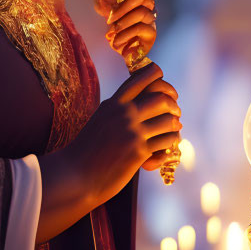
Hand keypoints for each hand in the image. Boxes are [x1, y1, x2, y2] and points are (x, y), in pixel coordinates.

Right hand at [71, 63, 179, 204]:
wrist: (75, 175)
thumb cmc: (87, 150)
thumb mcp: (100, 120)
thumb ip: (118, 109)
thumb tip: (138, 102)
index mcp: (114, 103)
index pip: (140, 78)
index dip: (156, 74)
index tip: (163, 81)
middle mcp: (124, 114)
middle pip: (161, 98)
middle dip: (173, 104)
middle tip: (176, 110)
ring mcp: (132, 132)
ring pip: (168, 120)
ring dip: (175, 124)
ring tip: (175, 128)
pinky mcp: (139, 152)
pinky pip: (166, 141)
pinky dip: (171, 142)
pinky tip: (167, 146)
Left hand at [94, 0, 156, 61]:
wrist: (126, 54)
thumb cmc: (118, 33)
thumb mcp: (108, 16)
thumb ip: (104, 3)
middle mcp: (147, 6)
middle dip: (124, 5)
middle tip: (110, 17)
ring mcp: (151, 19)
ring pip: (141, 12)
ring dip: (123, 22)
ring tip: (113, 31)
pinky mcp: (152, 33)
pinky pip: (140, 28)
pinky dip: (125, 35)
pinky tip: (116, 41)